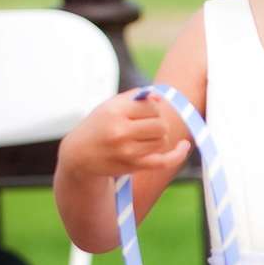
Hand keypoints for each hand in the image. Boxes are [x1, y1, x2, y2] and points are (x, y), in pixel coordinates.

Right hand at [61, 90, 191, 183]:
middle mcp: (120, 132)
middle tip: (146, 125)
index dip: (153, 108)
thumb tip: (161, 97)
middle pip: (160, 124)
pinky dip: (178, 154)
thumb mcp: (110, 105)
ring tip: (144, 136)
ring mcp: (127, 151)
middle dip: (158, 122)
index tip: (146, 111)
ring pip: (162, 140)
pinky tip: (184, 146)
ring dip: (159, 137)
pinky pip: (164, 161)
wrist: (79, 155)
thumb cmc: (99, 126)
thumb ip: (136, 97)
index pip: (151, 106)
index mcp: (114, 112)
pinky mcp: (132, 166)